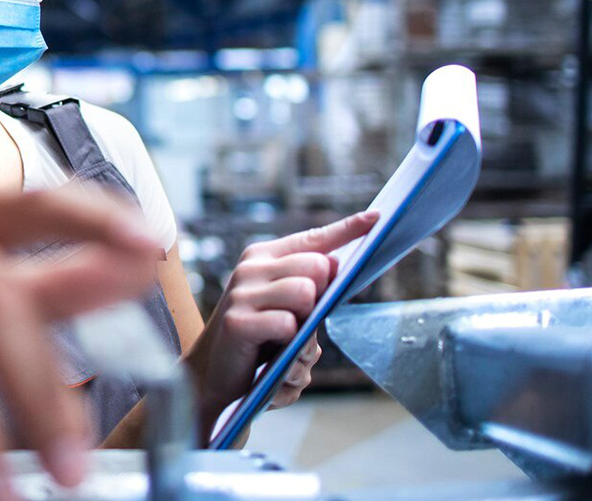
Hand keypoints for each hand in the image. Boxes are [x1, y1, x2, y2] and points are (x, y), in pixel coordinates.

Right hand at [183, 211, 376, 437]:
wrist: (213, 373)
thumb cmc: (259, 340)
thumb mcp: (287, 308)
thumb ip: (311, 287)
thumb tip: (336, 266)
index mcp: (265, 257)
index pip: (314, 238)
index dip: (348, 229)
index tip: (377, 217)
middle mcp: (251, 268)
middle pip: (317, 266)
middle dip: (321, 296)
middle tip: (300, 321)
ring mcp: (242, 293)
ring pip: (305, 292)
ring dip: (306, 325)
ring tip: (288, 344)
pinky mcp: (238, 322)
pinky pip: (287, 325)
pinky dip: (289, 345)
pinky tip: (271, 354)